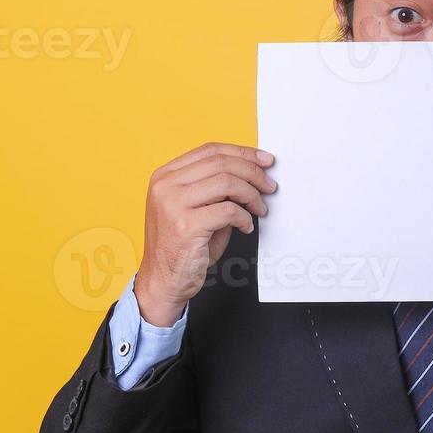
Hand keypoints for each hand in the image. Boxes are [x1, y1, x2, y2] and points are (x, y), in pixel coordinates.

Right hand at [135, 142, 275, 325]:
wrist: (162, 281)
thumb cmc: (181, 247)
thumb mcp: (196, 209)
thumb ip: (218, 190)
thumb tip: (253, 175)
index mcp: (165, 176)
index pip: (210, 150)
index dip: (242, 152)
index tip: (265, 160)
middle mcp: (165, 186)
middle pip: (220, 163)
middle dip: (253, 172)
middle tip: (269, 187)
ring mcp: (172, 204)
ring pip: (227, 182)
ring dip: (251, 195)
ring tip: (260, 209)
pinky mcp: (186, 226)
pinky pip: (228, 210)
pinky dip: (244, 217)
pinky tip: (246, 226)